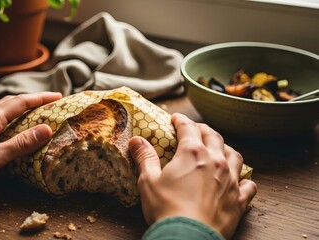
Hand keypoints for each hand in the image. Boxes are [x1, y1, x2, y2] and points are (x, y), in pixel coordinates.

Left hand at [0, 92, 61, 194]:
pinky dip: (12, 122)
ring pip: (4, 112)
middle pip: (12, 103)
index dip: (40, 98)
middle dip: (33, 101)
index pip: (20, 102)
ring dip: (22, 111)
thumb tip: (47, 129)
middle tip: (51, 104)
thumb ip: (21, 143)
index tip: (59, 96)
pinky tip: (15, 131)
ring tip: (37, 116)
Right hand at [128, 113, 256, 238]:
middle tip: (195, 129)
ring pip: (234, 155)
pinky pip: (248, 184)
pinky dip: (244, 179)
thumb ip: (145, 158)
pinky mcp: (239, 200)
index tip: (176, 119)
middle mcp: (215, 161)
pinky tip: (239, 180)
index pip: (188, 128)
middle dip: (203, 130)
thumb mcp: (148, 181)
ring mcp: (230, 180)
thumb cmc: (167, 209)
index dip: (181, 121)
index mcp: (192, 153)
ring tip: (219, 149)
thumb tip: (136, 140)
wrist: (189, 236)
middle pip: (213, 137)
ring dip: (225, 149)